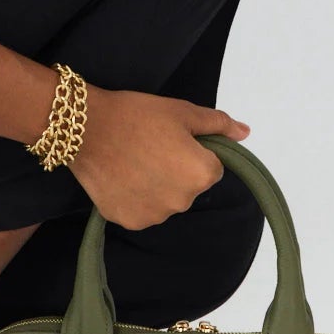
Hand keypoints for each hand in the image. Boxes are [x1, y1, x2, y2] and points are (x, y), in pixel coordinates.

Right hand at [69, 86, 250, 230]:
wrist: (87, 128)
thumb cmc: (138, 115)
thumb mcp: (182, 111)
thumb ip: (218, 124)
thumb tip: (246, 132)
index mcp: (202, 174)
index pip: (210, 168)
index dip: (191, 152)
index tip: (169, 139)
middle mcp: (183, 202)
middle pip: (187, 187)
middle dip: (174, 172)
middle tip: (149, 148)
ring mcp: (155, 216)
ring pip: (164, 201)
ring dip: (155, 187)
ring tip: (131, 162)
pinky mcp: (129, 222)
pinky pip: (140, 211)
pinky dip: (133, 198)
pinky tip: (120, 177)